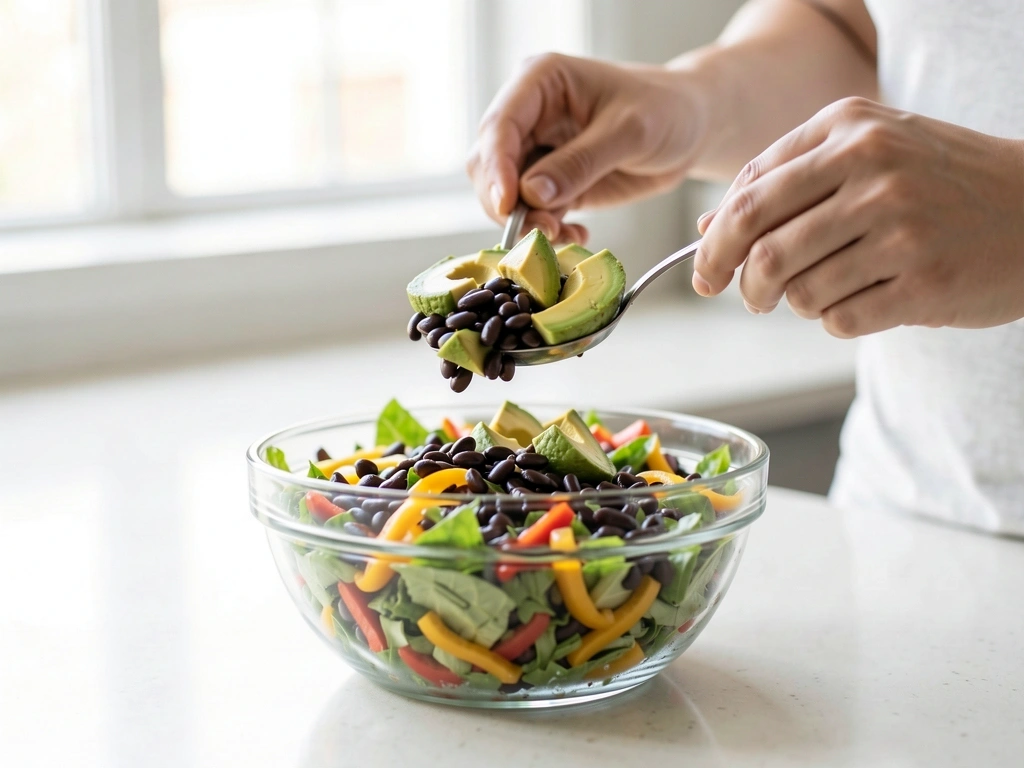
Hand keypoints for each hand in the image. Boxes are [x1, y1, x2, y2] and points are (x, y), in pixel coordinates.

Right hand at [467, 53, 702, 243]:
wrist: (691, 128)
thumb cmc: (666, 110)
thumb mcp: (629, 131)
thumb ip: (580, 163)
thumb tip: (531, 195)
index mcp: (540, 81)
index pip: (499, 126)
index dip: (495, 167)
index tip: (508, 205)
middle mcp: (528, 115)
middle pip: (489, 165)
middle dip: (508, 203)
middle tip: (543, 230)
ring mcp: (536, 150)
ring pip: (504, 195)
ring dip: (526, 223)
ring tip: (564, 236)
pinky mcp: (549, 182)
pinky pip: (531, 213)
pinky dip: (545, 230)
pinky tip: (575, 235)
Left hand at [693, 97, 1023, 336]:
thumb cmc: (939, 183)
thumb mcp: (866, 156)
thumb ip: (786, 183)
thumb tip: (705, 228)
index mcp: (849, 128)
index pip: (748, 192)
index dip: (714, 240)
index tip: (707, 268)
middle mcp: (872, 169)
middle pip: (758, 241)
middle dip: (734, 278)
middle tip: (742, 295)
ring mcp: (900, 225)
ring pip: (796, 288)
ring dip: (793, 302)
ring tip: (821, 291)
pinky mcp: (922, 281)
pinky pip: (838, 319)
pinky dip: (836, 319)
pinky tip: (864, 299)